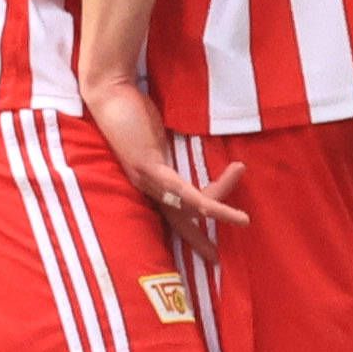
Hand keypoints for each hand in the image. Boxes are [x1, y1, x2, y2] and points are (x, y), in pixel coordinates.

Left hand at [84, 71, 244, 244]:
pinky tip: (226, 211)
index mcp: (149, 180)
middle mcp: (146, 186)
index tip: (206, 249)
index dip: (188, 231)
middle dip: (197, 241)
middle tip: (216, 259)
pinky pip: (187, 193)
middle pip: (180, 217)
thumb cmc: (129, 108)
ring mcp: (147, 180)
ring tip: (244, 221)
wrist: (108, 91)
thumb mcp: (155, 133)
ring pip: (191, 205)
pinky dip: (210, 204)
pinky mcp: (151, 169)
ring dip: (220, 212)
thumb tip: (183, 145)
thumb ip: (167, 145)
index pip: (171, 212)